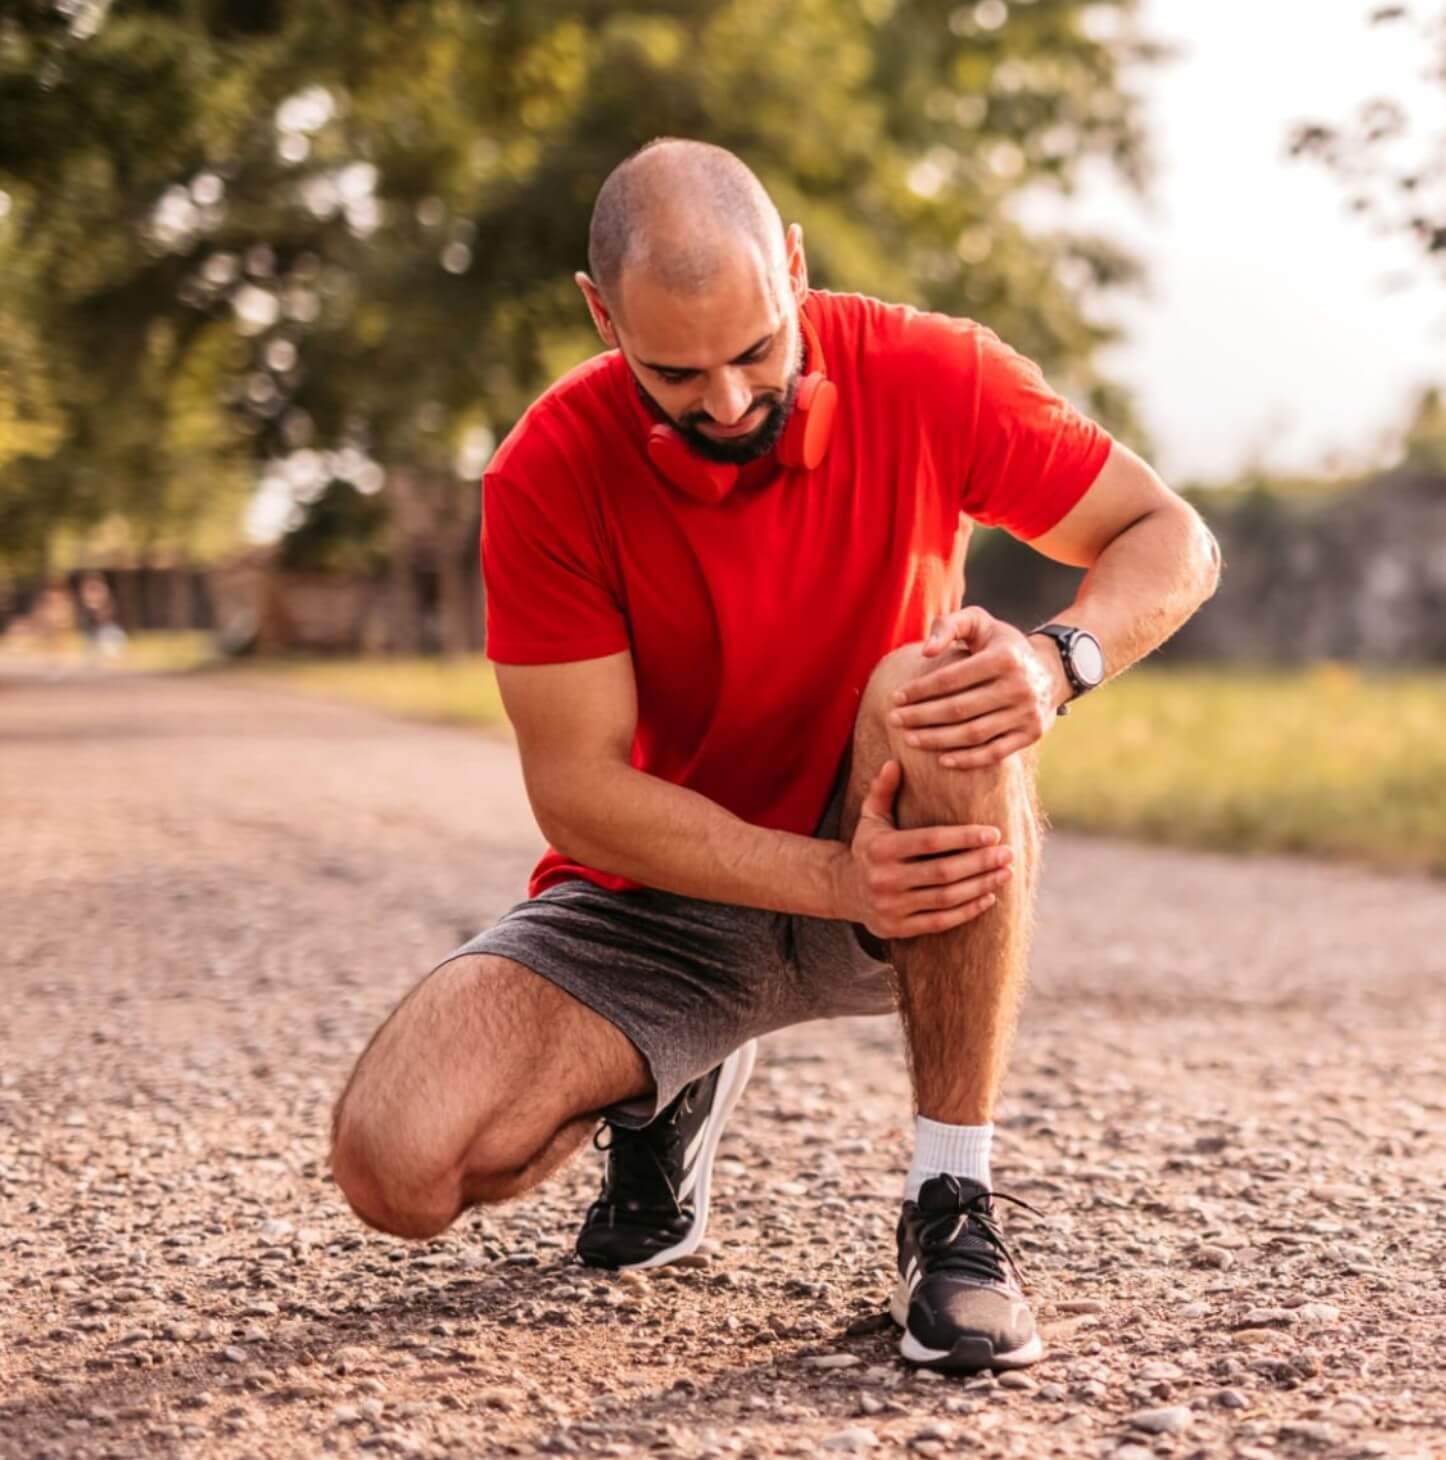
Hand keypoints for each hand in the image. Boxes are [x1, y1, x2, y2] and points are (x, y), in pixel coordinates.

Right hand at [834, 760, 1013, 939]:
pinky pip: (940, 922)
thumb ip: (883, 790)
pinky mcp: (898, 929)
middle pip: (943, 872)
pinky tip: (989, 897)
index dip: (964, 837)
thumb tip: (895, 762)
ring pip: (945, 898)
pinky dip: (967, 911)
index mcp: (880, 848)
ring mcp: (891, 907)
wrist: (843, 889)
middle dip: (980, 862)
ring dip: (980, 886)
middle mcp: (883, 879)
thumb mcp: (871, 817)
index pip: (930, 841)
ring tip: (1005, 873)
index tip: (994, 833)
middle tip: (1008, 853)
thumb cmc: (868, 847)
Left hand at [889, 606, 1066, 768]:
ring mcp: (1028, 713)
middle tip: (894, 721)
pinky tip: (941, 760)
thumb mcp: (979, 622)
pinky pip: (995, 753)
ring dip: (937, 740)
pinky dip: (967, 760)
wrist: (1051, 669)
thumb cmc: (1001, 645)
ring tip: (909, 739)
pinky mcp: (1032, 734)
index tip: (895, 698)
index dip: (920, 690)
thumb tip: (926, 653)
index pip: (952, 679)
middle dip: (921, 717)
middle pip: (959, 709)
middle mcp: (1020, 686)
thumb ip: (948, 626)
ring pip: (974, 734)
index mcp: (1004, 657)